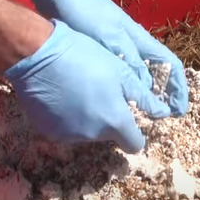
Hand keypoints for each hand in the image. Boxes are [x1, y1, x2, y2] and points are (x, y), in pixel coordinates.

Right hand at [3, 19, 169, 152]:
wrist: (36, 55)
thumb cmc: (84, 56)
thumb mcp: (119, 71)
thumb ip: (142, 97)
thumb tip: (163, 113)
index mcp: (114, 121)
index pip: (134, 144)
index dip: (134, 132)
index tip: (129, 116)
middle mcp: (92, 135)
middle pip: (108, 135)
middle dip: (108, 119)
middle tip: (100, 91)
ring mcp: (68, 136)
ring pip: (86, 131)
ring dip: (86, 117)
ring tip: (77, 90)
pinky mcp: (47, 132)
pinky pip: (63, 128)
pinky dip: (65, 117)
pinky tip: (60, 95)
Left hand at [20, 0, 188, 115]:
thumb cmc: (85, 13)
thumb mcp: (111, 37)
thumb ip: (130, 61)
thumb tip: (149, 88)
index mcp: (141, 40)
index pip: (170, 65)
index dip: (178, 88)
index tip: (179, 110)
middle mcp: (133, 46)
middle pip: (157, 75)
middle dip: (163, 97)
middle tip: (160, 121)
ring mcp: (117, 50)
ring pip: (138, 79)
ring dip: (143, 98)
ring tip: (140, 119)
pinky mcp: (100, 54)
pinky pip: (120, 79)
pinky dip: (124, 94)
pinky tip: (116, 105)